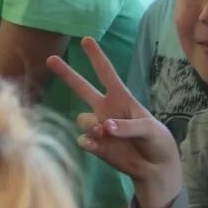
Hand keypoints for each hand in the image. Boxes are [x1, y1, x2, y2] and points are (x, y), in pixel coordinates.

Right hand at [45, 39, 180, 207]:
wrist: (155, 169)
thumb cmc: (157, 141)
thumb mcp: (149, 129)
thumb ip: (127, 126)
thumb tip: (105, 126)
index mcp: (121, 98)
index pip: (106, 73)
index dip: (97, 56)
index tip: (86, 39)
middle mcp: (106, 109)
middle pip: (82, 88)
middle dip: (66, 73)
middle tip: (50, 58)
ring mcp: (99, 127)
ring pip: (82, 119)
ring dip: (90, 125)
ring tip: (105, 132)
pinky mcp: (96, 146)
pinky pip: (84, 140)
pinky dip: (89, 142)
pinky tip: (98, 145)